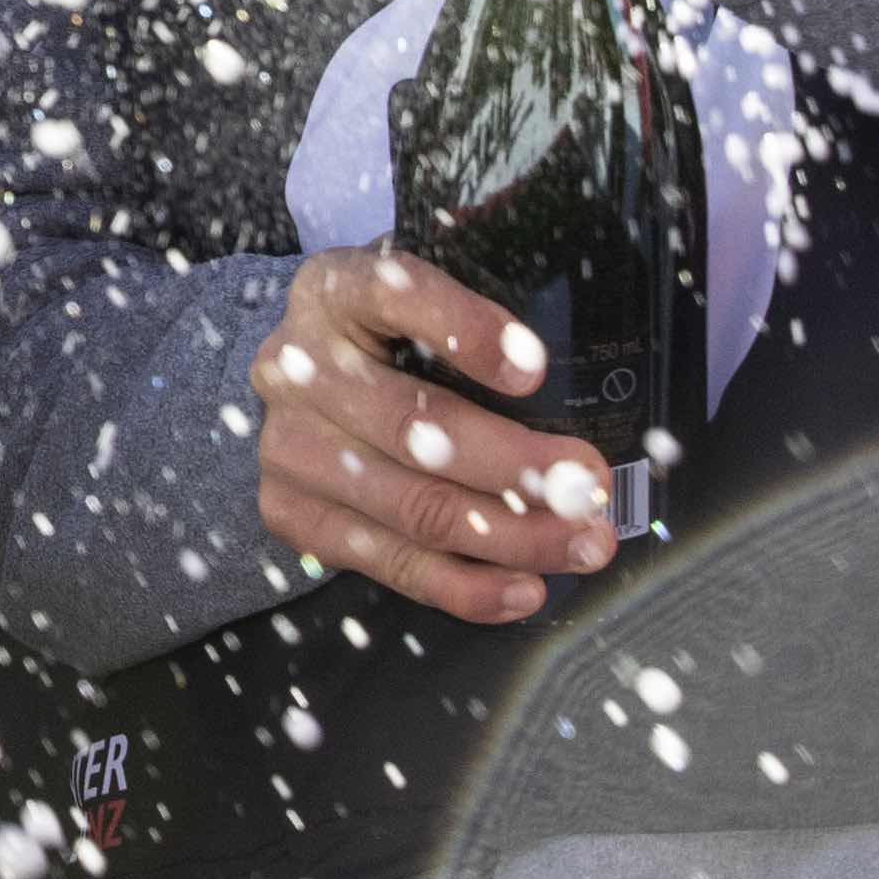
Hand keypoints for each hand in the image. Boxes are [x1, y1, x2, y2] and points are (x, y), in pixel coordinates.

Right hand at [250, 245, 622, 624]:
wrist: (304, 386)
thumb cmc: (391, 340)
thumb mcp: (422, 296)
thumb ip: (478, 300)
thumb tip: (572, 329)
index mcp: (335, 289)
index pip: (394, 294)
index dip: (463, 330)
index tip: (535, 367)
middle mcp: (297, 365)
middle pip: (413, 424)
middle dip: (517, 467)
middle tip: (590, 489)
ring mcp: (287, 444)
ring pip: (409, 506)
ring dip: (511, 537)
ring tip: (582, 545)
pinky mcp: (290, 511)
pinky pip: (387, 562)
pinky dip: (464, 586)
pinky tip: (523, 589)